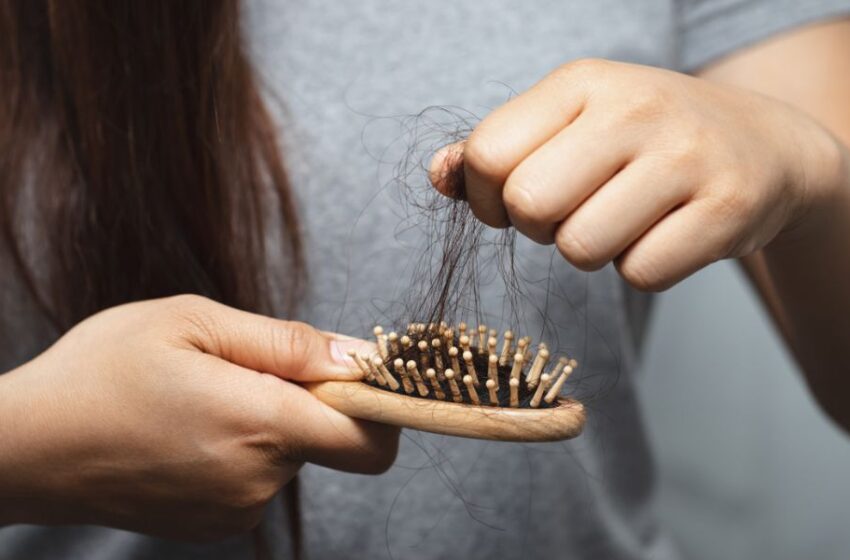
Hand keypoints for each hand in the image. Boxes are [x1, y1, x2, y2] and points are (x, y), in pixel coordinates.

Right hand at [0, 295, 397, 539]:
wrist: (25, 447)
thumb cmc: (102, 370)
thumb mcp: (194, 322)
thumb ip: (287, 342)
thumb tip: (358, 356)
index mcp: (260, 424)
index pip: (371, 438)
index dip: (380, 404)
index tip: (356, 375)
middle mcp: (258, 480)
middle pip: (329, 438)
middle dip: (306, 400)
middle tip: (240, 370)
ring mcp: (236, 511)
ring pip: (290, 455)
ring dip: (267, 422)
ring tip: (201, 398)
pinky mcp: (215, 526)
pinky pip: (258, 478)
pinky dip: (243, 450)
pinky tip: (190, 430)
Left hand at [431, 59, 845, 290]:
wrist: (764, 146)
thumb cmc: (644, 140)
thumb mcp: (570, 123)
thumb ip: (496, 150)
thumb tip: (438, 175)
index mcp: (581, 83)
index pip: (487, 155)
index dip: (487, 198)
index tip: (516, 201)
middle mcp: (634, 108)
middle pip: (528, 205)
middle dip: (539, 228)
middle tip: (574, 212)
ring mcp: (686, 156)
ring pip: (581, 249)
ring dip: (591, 251)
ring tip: (623, 218)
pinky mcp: (727, 207)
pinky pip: (641, 274)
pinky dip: (644, 268)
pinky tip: (666, 232)